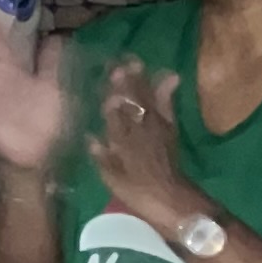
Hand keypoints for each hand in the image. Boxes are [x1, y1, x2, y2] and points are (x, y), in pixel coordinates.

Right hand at [83, 56, 192, 224]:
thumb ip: (102, 157)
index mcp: (123, 143)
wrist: (171, 199)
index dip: (113, 98)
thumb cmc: (137, 192)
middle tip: (120, 63)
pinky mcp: (170, 131)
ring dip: (142, 82)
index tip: (109, 79)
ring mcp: (157, 129)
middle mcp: (139, 132)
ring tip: (136, 63)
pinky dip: (167, 92)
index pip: (115, 115)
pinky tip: (170, 78)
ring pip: (147, 101)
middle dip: (125, 83)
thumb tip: (91, 137)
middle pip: (131, 104)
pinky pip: (167, 108)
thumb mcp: (113, 179)